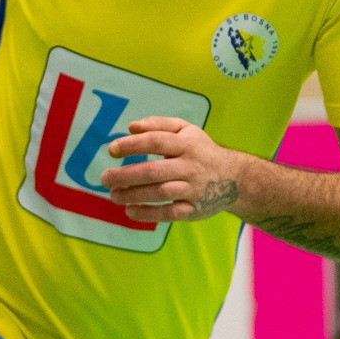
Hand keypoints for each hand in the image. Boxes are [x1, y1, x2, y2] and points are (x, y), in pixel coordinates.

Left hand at [99, 117, 244, 222]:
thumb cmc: (201, 150)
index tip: (112, 149)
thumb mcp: (186, 130)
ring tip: (113, 195)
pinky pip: (169, 213)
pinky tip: (130, 211)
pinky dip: (148, 214)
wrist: (234, 178)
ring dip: (133, 195)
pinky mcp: (194, 210)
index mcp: (186, 144)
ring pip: (159, 193)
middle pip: (153, 171)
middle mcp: (190, 166)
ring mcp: (193, 189)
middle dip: (125, 176)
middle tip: (104, 178)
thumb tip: (131, 126)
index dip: (132, 144)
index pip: (156, 141)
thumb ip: (158, 124)